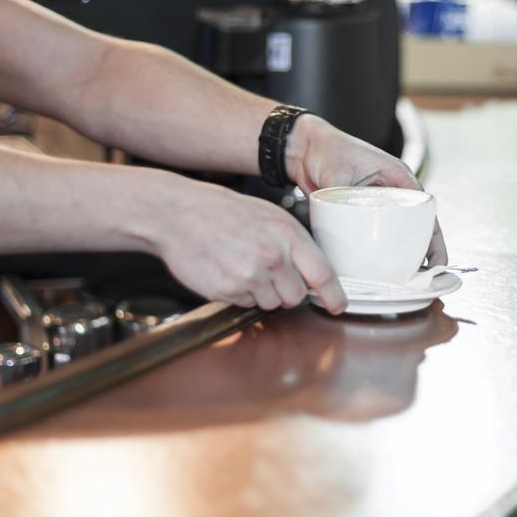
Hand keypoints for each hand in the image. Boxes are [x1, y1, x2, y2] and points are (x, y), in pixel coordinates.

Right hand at [151, 175, 347, 312]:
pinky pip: (246, 304)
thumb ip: (294, 243)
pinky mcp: (228, 290)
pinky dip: (240, 294)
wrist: (178, 213)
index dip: (333, 295)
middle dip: (287, 291)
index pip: (323, 274)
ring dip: (262, 293)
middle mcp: (273, 256)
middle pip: (296, 296)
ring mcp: (250, 275)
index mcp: (288, 234)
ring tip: (243, 266)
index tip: (338, 305)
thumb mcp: (269, 216)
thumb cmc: (224, 212)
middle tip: (268, 272)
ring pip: (272, 304)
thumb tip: (314, 272)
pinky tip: (228, 270)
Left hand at [285, 115, 447, 265]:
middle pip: (416, 223)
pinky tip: (378, 264)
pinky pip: (376, 231)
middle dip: (422, 249)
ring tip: (404, 276)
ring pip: (398, 230)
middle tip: (422, 275)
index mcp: (396, 175)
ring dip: (402, 251)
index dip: (432, 235)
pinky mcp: (361, 210)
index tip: (435, 258)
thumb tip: (347, 222)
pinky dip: (380, 247)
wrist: (303, 148)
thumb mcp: (337, 173)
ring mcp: (377, 201)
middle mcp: (391, 188)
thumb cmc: (325, 148)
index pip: (424, 208)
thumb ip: (344, 196)